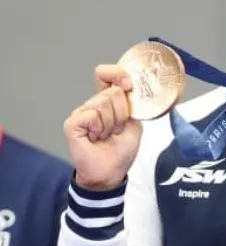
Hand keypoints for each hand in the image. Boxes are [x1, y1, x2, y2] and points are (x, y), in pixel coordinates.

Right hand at [63, 64, 143, 190]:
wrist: (111, 171)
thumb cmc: (121, 148)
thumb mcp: (134, 121)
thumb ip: (131, 103)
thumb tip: (126, 84)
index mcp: (108, 101)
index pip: (107, 75)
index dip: (118, 74)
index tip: (129, 85)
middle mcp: (92, 104)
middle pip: (113, 92)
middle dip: (122, 114)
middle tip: (116, 130)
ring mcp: (81, 113)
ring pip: (103, 104)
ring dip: (112, 124)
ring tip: (106, 136)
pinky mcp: (72, 124)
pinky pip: (91, 116)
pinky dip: (99, 128)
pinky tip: (95, 138)